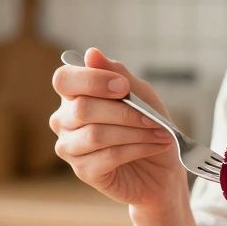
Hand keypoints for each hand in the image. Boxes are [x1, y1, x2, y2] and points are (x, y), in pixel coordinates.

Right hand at [50, 48, 183, 209]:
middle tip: (153, 118)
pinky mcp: (83, 171)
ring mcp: (70, 147)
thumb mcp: (141, 94)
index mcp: (73, 94)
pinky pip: (109, 155)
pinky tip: (154, 146)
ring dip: (135, 131)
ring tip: (159, 133)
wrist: (162, 168)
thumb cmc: (148, 126)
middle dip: (125, 112)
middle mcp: (64, 120)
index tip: (124, 87)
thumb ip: (118, 73)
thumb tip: (91, 54)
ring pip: (96, 134)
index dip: (92, 80)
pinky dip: (138, 148)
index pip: (64, 79)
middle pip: (82, 108)